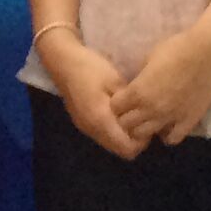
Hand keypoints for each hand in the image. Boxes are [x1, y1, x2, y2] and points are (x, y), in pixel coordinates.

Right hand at [38, 32, 143, 160]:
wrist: (62, 60)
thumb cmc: (91, 68)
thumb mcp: (116, 81)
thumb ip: (130, 102)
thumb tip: (145, 115)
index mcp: (101, 121)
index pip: (128, 149)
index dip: (142, 141)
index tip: (147, 122)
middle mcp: (92, 130)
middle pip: (120, 150)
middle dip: (134, 139)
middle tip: (141, 118)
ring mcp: (85, 127)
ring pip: (111, 143)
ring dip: (123, 135)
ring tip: (130, 114)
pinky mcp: (82, 122)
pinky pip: (102, 135)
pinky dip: (113, 130)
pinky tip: (117, 112)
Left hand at [110, 21, 210, 148]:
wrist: (210, 52)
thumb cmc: (178, 47)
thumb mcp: (149, 58)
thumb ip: (140, 77)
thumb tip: (135, 86)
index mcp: (138, 91)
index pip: (115, 107)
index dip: (117, 102)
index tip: (123, 97)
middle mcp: (151, 109)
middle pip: (126, 125)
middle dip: (126, 117)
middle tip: (133, 109)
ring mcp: (170, 118)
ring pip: (144, 135)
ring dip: (142, 127)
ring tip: (148, 118)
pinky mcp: (189, 121)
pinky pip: (172, 139)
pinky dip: (166, 134)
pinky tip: (167, 124)